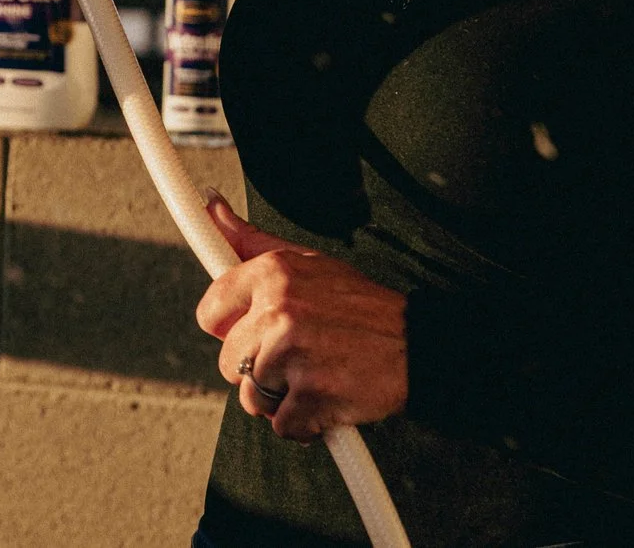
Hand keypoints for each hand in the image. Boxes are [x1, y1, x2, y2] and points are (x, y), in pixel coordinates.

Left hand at [196, 193, 408, 440]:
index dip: (228, 330)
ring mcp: (295, 354)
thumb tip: (214, 209)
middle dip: (258, 369)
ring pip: (252, 396)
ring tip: (315, 376)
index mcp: (271, 274)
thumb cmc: (361, 306)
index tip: (247, 334)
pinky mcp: (314, 394)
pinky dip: (304, 425)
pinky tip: (326, 402)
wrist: (424, 345)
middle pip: (228, 361)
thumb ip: (253, 242)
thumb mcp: (308, 262)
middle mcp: (278, 310)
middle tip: (297, 358)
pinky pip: (283, 425)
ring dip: (280, 399)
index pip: (209, 312)